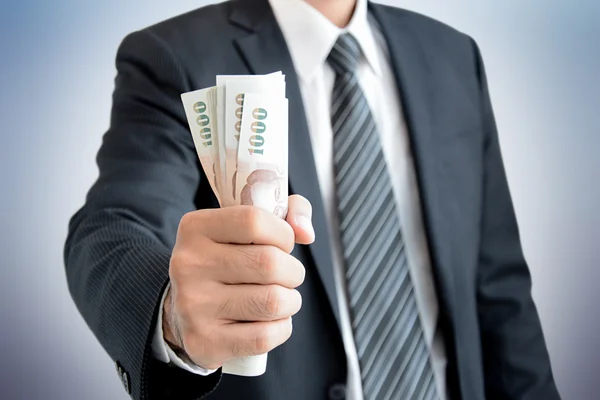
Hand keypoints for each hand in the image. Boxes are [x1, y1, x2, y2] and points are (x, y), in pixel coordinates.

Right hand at [163, 195, 314, 369]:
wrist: (184, 313)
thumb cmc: (228, 262)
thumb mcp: (246, 227)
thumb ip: (287, 212)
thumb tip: (305, 232)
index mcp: (196, 228)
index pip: (254, 221)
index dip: (282, 234)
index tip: (282, 244)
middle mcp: (189, 265)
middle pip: (269, 263)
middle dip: (293, 272)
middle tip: (287, 276)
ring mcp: (193, 305)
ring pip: (273, 301)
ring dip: (290, 301)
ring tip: (281, 298)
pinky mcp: (204, 341)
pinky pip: (265, 336)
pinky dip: (281, 328)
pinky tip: (270, 321)